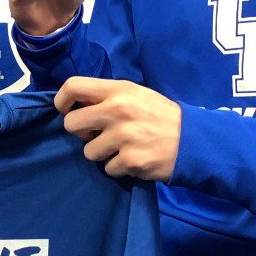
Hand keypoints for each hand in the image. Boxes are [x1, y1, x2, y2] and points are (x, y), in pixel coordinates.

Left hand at [55, 76, 180, 180]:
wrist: (193, 140)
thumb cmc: (160, 115)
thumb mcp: (135, 94)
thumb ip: (107, 96)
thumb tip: (75, 105)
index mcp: (118, 90)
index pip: (73, 86)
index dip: (61, 100)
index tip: (65, 110)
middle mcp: (117, 111)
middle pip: (71, 124)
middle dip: (81, 132)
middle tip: (97, 133)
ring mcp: (123, 137)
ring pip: (88, 151)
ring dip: (102, 153)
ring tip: (122, 147)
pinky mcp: (130, 160)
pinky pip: (107, 168)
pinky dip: (118, 166)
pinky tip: (134, 158)